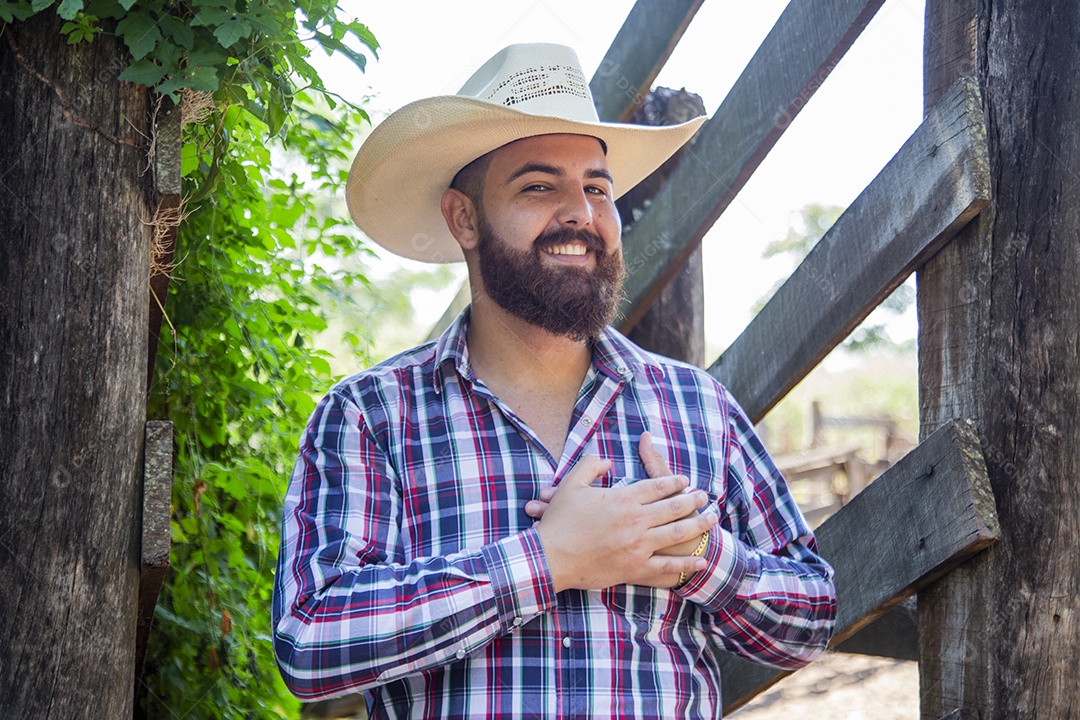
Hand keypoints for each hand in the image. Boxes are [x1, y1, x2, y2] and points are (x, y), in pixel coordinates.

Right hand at [530, 453, 716, 591]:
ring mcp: (638, 546)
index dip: (675, 482)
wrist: (550, 558)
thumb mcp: (571, 484)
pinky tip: (701, 560)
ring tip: (712, 519)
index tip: (685, 480)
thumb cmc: (559, 522)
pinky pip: (667, 566)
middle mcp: (636, 520)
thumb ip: (591, 466)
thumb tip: (607, 460)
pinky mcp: (635, 568)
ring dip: (698, 525)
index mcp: (623, 498)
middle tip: (705, 496)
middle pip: (673, 507)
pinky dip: (686, 564)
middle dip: (693, 500)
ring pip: (677, 533)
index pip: (658, 486)